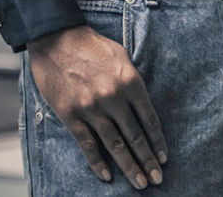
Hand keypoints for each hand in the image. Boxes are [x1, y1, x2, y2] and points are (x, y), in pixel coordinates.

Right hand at [28, 24, 167, 189]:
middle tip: (157, 179)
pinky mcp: (71, 115)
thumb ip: (133, 82)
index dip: (158, 141)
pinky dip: (97, 163)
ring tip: (140, 183)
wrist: (58, 39)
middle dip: (147, 160)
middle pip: (135, 136)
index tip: (164, 158)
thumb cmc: (93, 46)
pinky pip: (88, 144)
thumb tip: (142, 106)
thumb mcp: (122, 57)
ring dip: (129, 166)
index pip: (149, 118)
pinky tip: (107, 176)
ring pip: (114, 144)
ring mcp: (91, 108)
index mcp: (130, 81)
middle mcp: (113, 97)